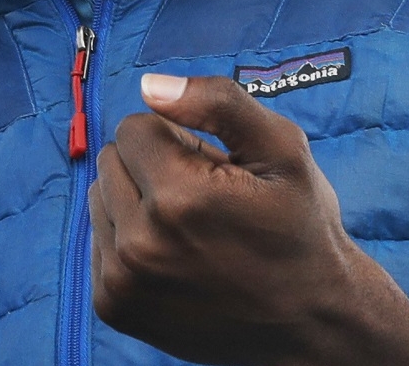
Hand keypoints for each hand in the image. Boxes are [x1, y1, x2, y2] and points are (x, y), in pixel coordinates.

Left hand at [89, 73, 408, 365]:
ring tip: (189, 228)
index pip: (134, 127)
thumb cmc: (301, 227)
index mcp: (179, 197)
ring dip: (136, 201)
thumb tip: (148, 85)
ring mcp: (122, 280)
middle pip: (112, 160)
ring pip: (100, 198)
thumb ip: (218, 103)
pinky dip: (128, 238)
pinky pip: (98, 240)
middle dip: (152, 166)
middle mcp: (139, 243)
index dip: (177, 138)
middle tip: (204, 198)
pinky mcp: (113, 305)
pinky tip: (173, 255)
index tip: (213, 168)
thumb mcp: (283, 150)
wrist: (310, 322)